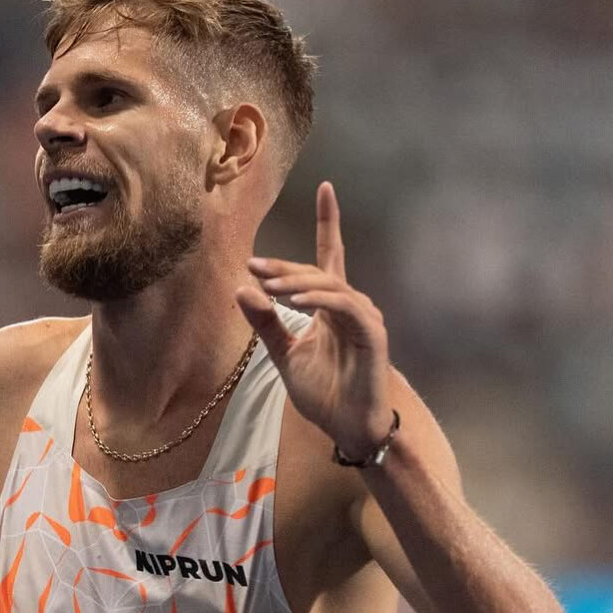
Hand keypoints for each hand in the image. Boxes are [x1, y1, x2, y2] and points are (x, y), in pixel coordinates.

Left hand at [235, 182, 391, 458]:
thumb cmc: (323, 392)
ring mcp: (364, 317)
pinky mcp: (371, 333)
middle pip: (318, 271)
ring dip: (296, 282)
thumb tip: (241, 287)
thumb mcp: (284, 354)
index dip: (328, 221)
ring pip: (329, 285)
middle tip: (253, 266)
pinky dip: (319, 300)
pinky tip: (296, 300)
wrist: (348, 426)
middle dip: (285, 267)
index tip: (325, 186)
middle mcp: (350, 305)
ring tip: (268, 285)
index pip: (330, 255)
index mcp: (331, 306)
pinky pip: (344, 306)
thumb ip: (266, 323)